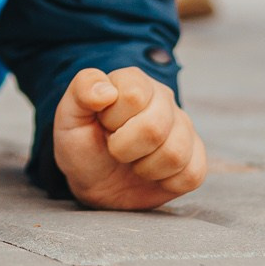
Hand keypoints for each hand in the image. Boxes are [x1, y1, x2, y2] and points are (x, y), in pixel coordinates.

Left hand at [52, 67, 207, 209]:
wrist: (95, 182)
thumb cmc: (83, 144)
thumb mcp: (70, 117)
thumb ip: (81, 91)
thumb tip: (107, 91)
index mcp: (134, 82)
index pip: (134, 95)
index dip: (112, 119)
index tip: (102, 125)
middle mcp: (164, 100)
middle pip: (155, 128)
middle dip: (124, 148)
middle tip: (115, 149)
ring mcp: (183, 129)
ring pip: (175, 154)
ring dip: (144, 168)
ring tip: (133, 162)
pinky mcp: (195, 159)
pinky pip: (192, 174)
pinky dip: (166, 183)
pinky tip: (153, 175)